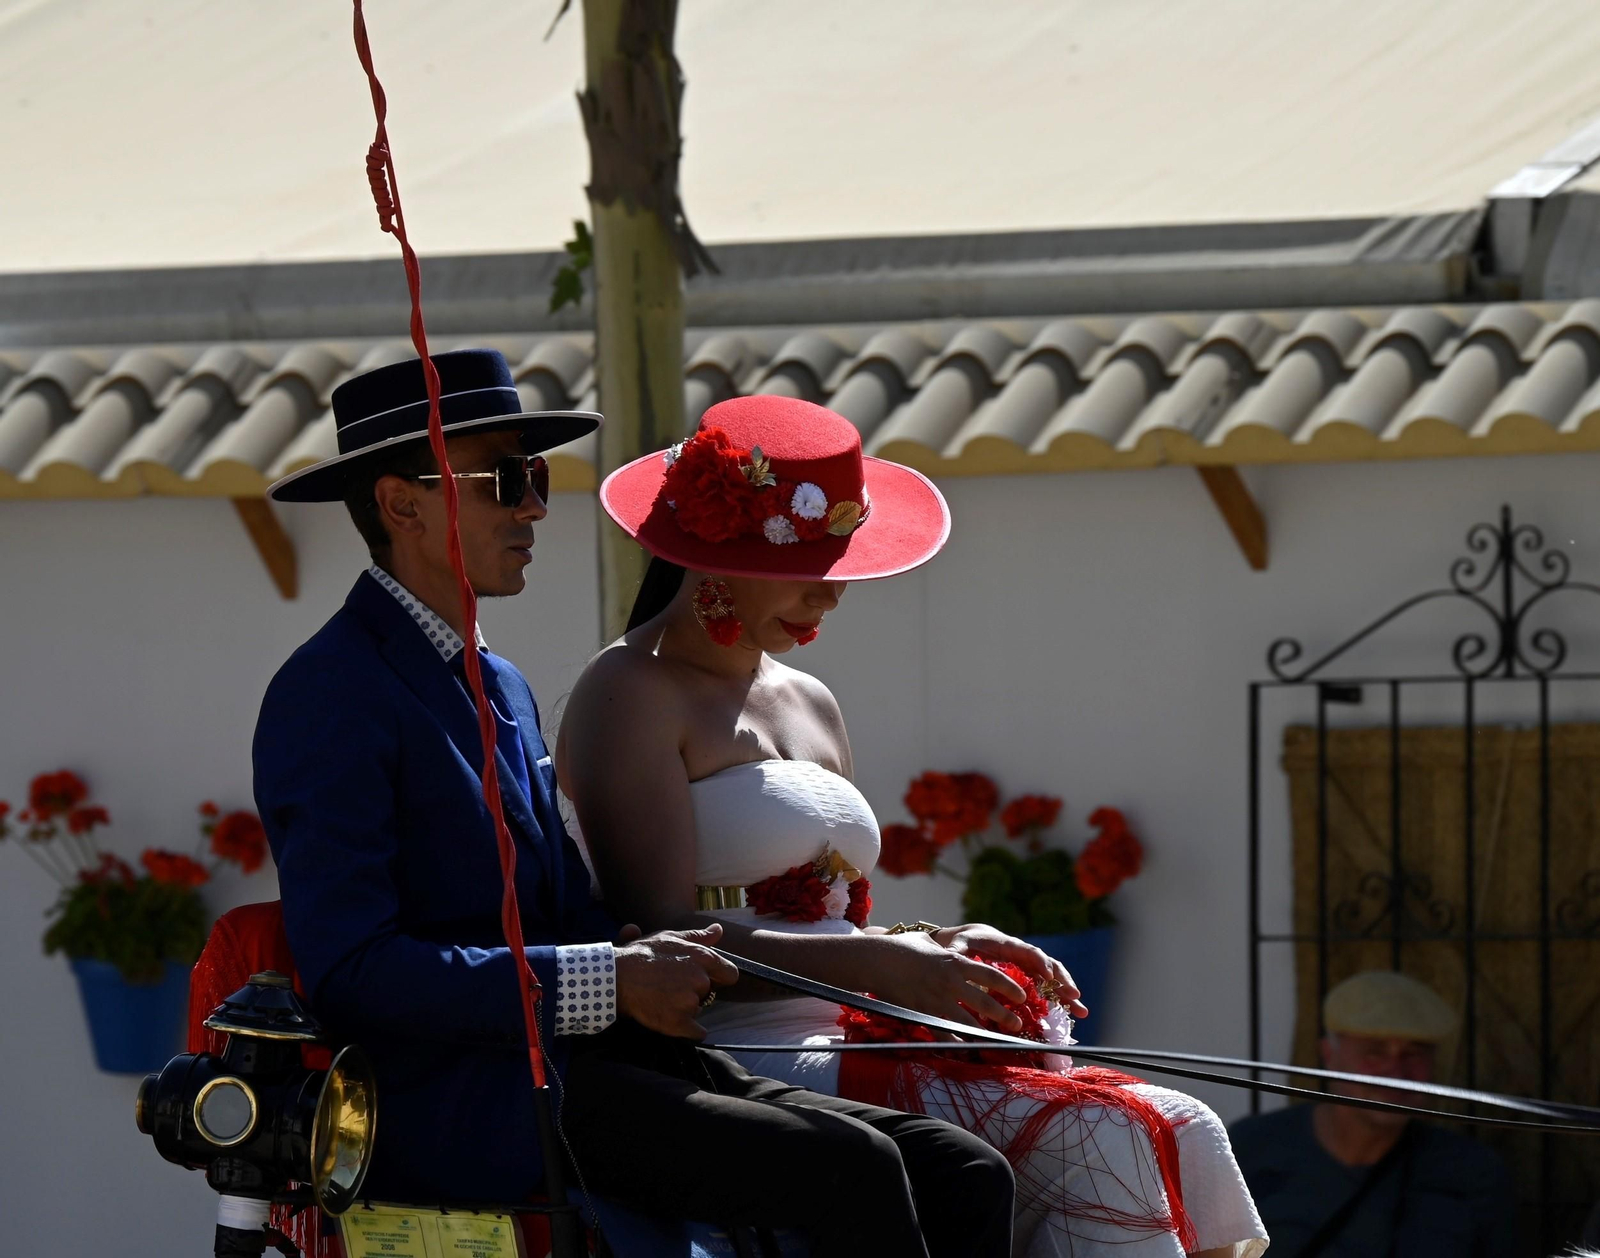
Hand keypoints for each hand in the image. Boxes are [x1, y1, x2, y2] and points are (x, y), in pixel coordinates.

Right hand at [614, 922, 738, 1039]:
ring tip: (661, 997)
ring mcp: (690, 1002)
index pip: (730, 974)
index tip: (707, 979)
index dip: (719, 977)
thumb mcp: (669, 938)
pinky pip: (696, 1032)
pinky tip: (669, 1017)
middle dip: (695, 991)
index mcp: (702, 958)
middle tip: (671, 985)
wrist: (615, 977)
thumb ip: (698, 937)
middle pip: (708, 993)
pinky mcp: (679, 1023)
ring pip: (698, 1010)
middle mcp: (700, 980)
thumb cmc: (641, 955)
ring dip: (686, 1008)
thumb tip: (718, 930)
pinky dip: (687, 1029)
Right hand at [867, 931, 1031, 1033]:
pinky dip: (954, 1042)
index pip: (991, 975)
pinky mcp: (923, 1013)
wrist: (877, 960)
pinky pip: (943, 1032)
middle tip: (1016, 1024)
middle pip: (985, 1002)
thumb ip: (944, 948)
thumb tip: (949, 946)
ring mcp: (937, 999)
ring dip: (984, 1033)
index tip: (1022, 996)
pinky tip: (963, 1049)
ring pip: (968, 1021)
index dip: (1009, 987)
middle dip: (1004, 1015)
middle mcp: (951, 982)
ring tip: (995, 1041)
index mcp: (956, 962)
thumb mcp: (928, 942)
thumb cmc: (901, 947)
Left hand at [934, 923, 1087, 1017]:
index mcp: (1010, 946)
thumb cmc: (965, 942)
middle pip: (1049, 966)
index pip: (1030, 952)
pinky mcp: (1028, 979)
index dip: (1041, 963)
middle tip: (1074, 997)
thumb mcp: (959, 946)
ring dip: (1067, 993)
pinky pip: (1047, 988)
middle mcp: (1024, 956)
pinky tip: (1071, 1014)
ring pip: (1053, 979)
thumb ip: (957, 951)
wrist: (968, 941)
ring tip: (1081, 1010)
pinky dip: (1059, 1000)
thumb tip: (951, 955)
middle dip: (1063, 981)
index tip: (1048, 976)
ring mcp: (1028, 968)